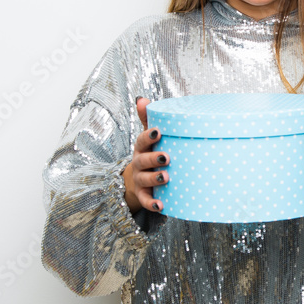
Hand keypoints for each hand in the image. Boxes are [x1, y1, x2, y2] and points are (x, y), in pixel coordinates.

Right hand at [121, 97, 168, 213]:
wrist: (136, 180)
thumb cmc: (148, 153)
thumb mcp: (147, 137)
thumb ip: (147, 119)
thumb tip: (141, 98)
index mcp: (141, 147)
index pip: (141, 140)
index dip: (148, 136)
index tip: (158, 132)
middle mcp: (139, 163)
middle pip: (142, 160)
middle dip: (153, 158)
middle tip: (166, 157)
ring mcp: (140, 179)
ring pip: (144, 179)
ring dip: (154, 179)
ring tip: (166, 177)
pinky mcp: (143, 194)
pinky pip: (146, 200)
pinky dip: (152, 203)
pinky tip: (161, 205)